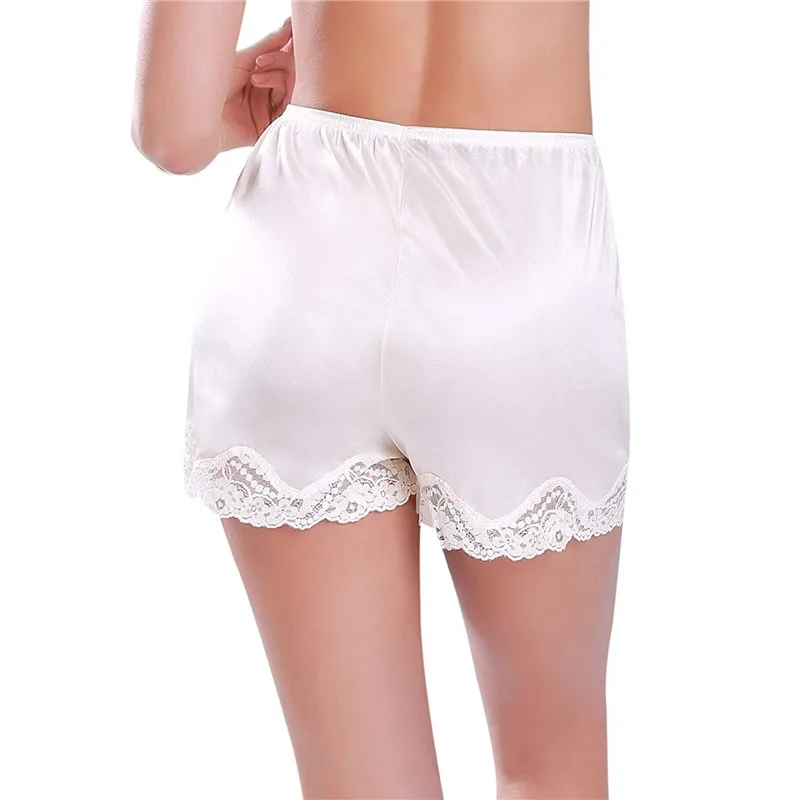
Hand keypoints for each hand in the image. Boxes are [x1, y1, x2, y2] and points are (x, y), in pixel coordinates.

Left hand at [221, 17, 295, 150]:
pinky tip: (264, 91)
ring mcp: (269, 111)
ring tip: (256, 78)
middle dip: (282, 63)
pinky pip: (289, 114)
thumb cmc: (209, 85)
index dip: (288, 50)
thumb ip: (269, 45)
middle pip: (293, 75)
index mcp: (262, 76)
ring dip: (278, 78)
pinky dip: (283, 99)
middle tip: (262, 61)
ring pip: (293, 92)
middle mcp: (267, 94)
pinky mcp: (268, 129)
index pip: (287, 62)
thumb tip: (290, 26)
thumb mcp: (243, 60)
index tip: (287, 36)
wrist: (195, 115)